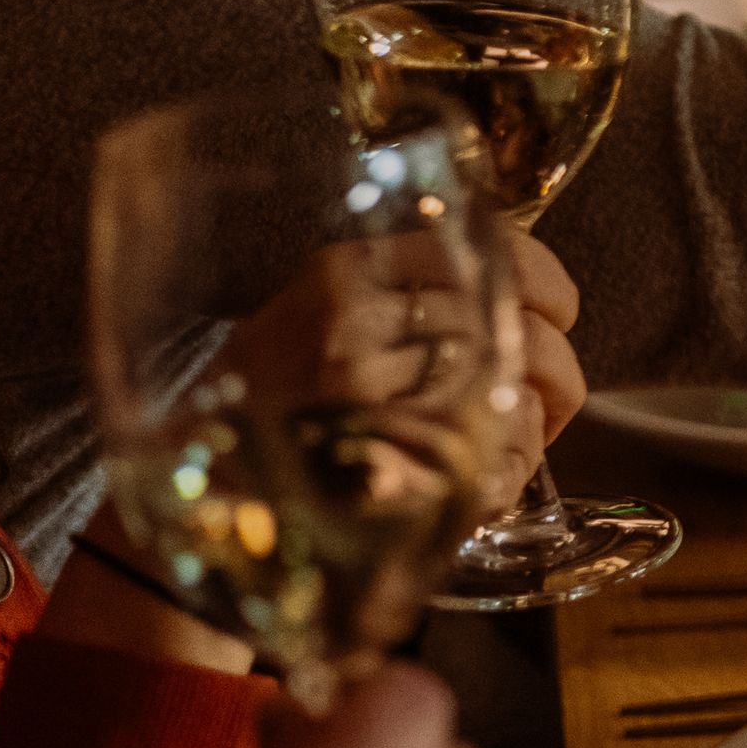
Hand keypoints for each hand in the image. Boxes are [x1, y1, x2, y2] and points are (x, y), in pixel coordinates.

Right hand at [218, 228, 582, 521]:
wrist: (188, 495)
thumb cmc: (258, 399)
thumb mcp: (313, 308)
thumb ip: (398, 280)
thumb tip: (515, 281)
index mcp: (347, 275)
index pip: (494, 252)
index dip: (546, 281)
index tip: (557, 306)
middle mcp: (362, 331)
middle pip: (519, 329)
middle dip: (551, 362)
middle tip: (547, 386)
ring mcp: (376, 406)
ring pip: (517, 393)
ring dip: (535, 417)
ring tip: (515, 434)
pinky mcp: (395, 478)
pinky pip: (501, 459)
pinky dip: (516, 466)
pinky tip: (497, 476)